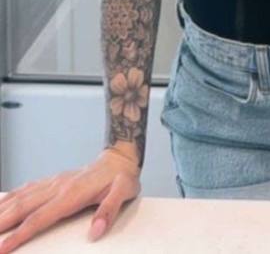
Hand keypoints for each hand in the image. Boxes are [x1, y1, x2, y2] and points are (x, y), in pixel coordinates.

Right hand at [0, 148, 140, 251]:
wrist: (120, 158)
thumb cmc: (121, 177)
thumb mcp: (124, 191)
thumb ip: (110, 210)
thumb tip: (96, 230)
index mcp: (72, 194)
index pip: (40, 218)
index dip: (20, 234)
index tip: (3, 248)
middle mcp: (58, 187)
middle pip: (23, 207)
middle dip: (2, 223)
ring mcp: (54, 182)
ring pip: (21, 196)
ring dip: (2, 210)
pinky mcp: (53, 181)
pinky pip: (27, 189)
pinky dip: (11, 197)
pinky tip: (2, 204)